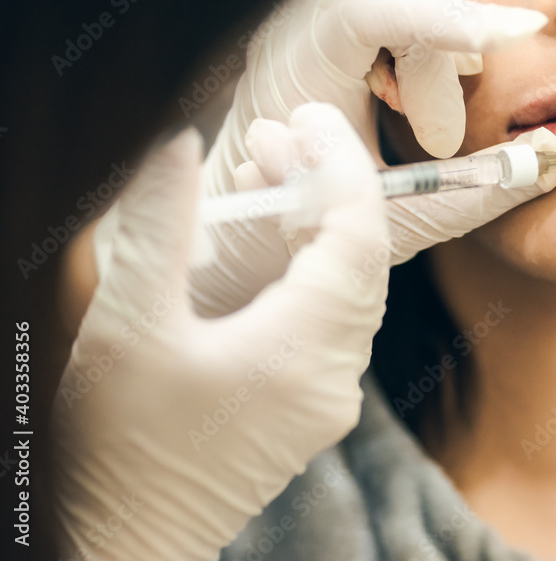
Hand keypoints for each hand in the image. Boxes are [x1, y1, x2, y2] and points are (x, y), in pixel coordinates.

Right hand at [52, 105, 389, 559]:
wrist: (125, 542)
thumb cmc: (118, 448)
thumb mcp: (130, 327)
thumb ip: (159, 228)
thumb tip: (180, 145)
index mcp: (302, 352)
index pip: (357, 235)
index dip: (341, 165)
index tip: (309, 116)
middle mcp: (335, 375)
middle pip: (357, 257)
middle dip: (322, 186)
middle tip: (274, 135)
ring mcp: (329, 395)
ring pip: (345, 286)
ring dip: (312, 226)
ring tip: (264, 173)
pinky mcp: (312, 405)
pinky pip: (329, 319)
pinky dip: (304, 269)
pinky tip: (266, 239)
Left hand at [186, 0, 555, 316]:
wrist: (248, 212)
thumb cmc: (316, 223)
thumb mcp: (397, 221)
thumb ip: (473, 192)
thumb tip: (549, 156)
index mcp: (298, 76)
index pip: (368, 10)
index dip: (443, 18)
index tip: (520, 32)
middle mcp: (292, 28)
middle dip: (441, 40)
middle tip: (443, 132)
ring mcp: (301, 9)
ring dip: (428, 3)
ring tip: (445, 73)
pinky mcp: (319, 6)